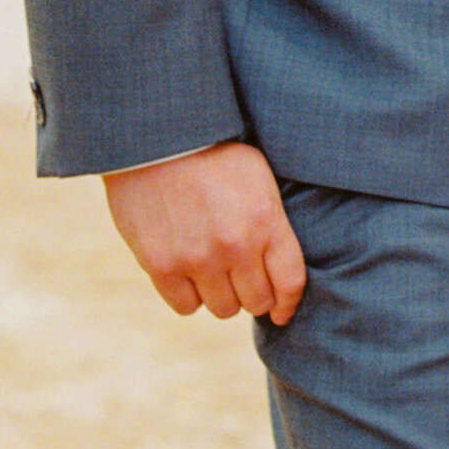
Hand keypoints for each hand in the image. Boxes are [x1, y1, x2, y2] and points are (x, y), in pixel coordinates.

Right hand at [103, 140, 306, 324]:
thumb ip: (270, 222)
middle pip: (256, 302)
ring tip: (212, 267)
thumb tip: (276, 267)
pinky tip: (187, 270)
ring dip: (221, 294)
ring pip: (223, 309)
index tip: (282, 310)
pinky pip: (186, 307)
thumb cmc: (213, 152)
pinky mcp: (162, 266)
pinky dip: (189, 294)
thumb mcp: (258, 177)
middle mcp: (235, 245)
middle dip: (253, 293)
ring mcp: (198, 258)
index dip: (288, 303)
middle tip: (242, 278)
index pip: (290, 283)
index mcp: (265, 219)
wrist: (158, 138)